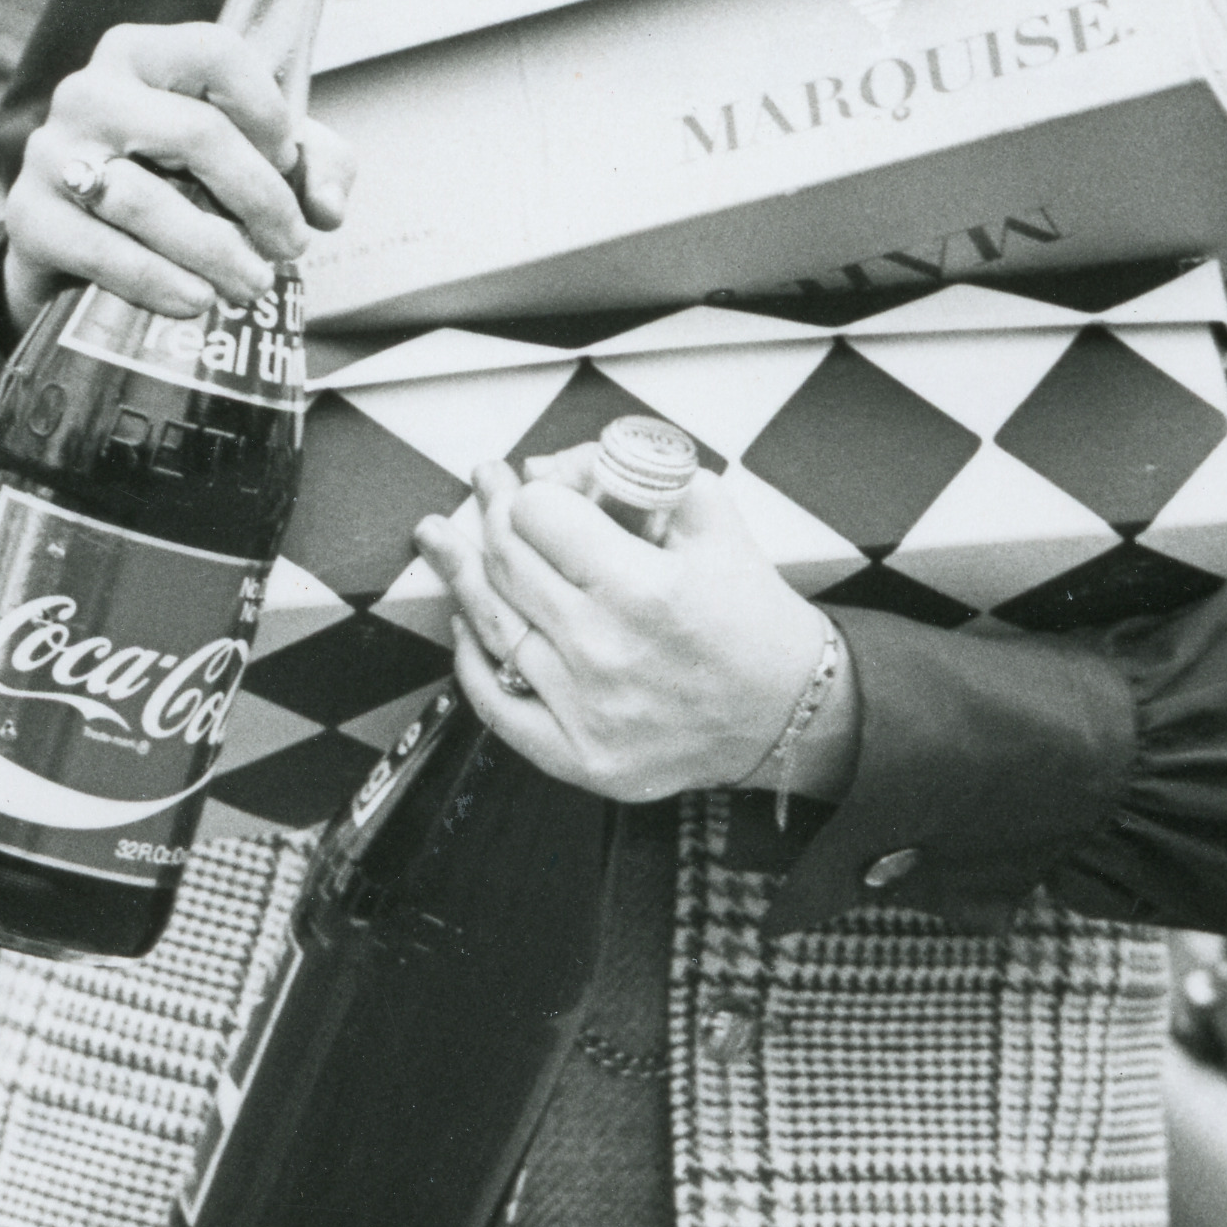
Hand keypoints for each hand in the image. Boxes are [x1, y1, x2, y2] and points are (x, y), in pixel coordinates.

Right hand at [3, 16, 354, 329]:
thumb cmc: (178, 184)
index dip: (267, 110)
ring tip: (252, 284)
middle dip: (259, 198)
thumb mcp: (253, 159)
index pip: (216, 53)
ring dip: (215, 251)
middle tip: (290, 246)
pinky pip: (103, 252)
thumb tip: (329, 207)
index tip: (290, 161)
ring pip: (148, 201)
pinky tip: (196, 299)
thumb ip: (313, 166)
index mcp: (143, 54)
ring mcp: (51, 153)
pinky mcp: (29, 219)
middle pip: (195, 132)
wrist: (77, 246)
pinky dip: (160, 282)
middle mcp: (90, 91)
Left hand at [414, 460, 857, 810]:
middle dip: (487, 513)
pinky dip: (471, 661)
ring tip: (438, 540)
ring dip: (459, 575)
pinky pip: (497, 706)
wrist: (788, 711)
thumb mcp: (712, 518)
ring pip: (492, 629)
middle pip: (509, 566)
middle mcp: (607, 652)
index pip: (541, 519)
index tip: (531, 485)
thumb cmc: (749, 611)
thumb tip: (545, 469)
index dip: (532, 493)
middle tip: (481, 486)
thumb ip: (636, 475)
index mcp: (644, 589)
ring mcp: (587, 712)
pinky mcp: (579, 757)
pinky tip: (464, 624)